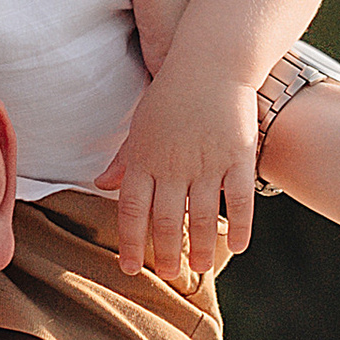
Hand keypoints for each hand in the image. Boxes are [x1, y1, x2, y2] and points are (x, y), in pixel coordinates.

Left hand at [107, 59, 256, 285]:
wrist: (210, 63)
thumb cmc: (170, 94)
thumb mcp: (139, 125)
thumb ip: (124, 160)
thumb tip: (100, 185)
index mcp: (144, 159)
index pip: (131, 211)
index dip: (130, 242)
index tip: (130, 267)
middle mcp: (173, 166)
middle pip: (165, 220)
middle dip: (165, 253)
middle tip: (169, 275)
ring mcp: (207, 163)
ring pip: (201, 218)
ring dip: (200, 248)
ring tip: (199, 269)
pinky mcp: (238, 157)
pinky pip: (239, 200)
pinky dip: (239, 226)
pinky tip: (238, 246)